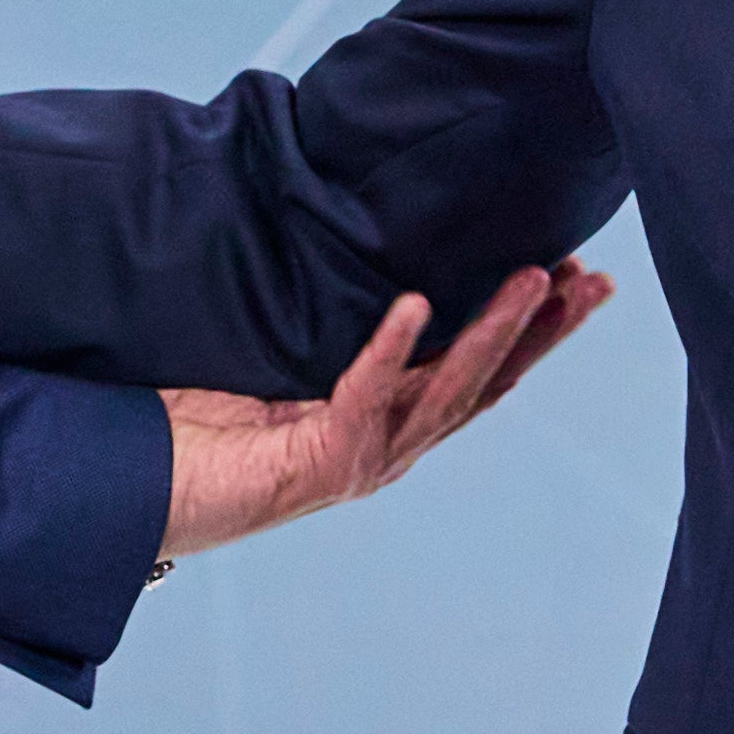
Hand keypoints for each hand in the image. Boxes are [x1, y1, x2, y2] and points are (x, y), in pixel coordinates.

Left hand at [159, 266, 612, 559]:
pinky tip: (414, 305)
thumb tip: (362, 248)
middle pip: (487, 383)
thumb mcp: (279, 354)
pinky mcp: (323, 464)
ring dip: (495, 333)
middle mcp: (389, 445)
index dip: (531, 326)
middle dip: (544, 331)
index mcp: (388, 419)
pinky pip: (365, 397)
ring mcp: (363, 459)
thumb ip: (324, 316)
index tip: (575, 274)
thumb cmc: (201, 420)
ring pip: (448, 391)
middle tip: (592, 279)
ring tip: (534, 280)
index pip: (476, 367)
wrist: (141, 485)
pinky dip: (391, 350)